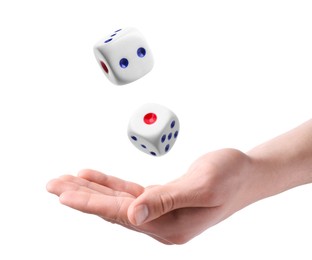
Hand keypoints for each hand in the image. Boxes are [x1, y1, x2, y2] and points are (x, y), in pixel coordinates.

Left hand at [47, 149, 254, 243]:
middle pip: (112, 209)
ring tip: (65, 181)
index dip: (91, 203)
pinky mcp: (161, 199)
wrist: (246, 174)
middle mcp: (161, 222)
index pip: (121, 214)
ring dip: (91, 190)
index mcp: (170, 225)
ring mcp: (160, 212)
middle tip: (53, 185)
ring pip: (117, 200)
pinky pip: (129, 192)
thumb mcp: (202, 186)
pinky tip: (94, 178)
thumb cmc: (230, 177)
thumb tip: (134, 215)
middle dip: (81, 196)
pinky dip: (110, 184)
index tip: (63, 195)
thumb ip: (167, 200)